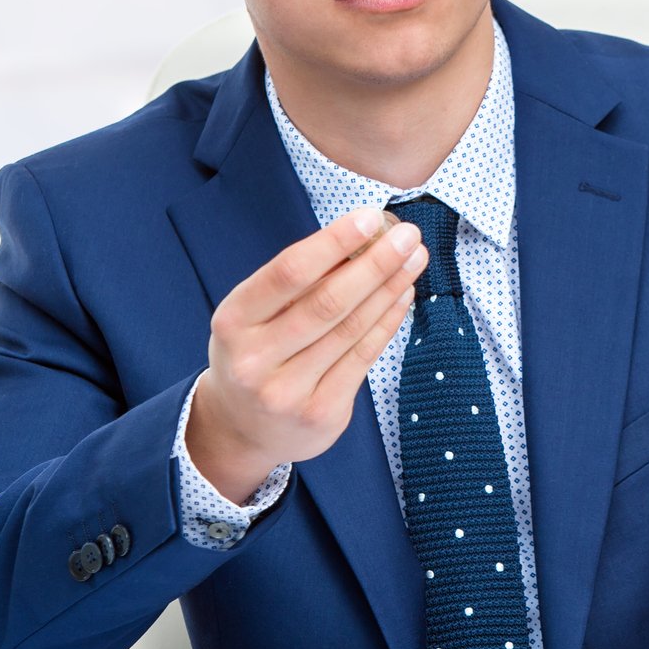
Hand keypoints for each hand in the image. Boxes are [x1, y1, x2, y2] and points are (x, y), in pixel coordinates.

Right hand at [185, 207, 425, 499]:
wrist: (241, 431)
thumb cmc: (257, 353)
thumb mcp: (255, 316)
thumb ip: (298, 283)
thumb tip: (363, 236)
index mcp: (233, 321)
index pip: (289, 272)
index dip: (334, 241)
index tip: (371, 217)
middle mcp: (255, 359)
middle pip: (327, 302)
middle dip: (375, 264)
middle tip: (408, 236)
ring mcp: (288, 391)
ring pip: (351, 330)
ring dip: (389, 288)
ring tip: (414, 259)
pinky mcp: (321, 414)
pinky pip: (363, 358)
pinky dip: (387, 322)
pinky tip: (403, 296)